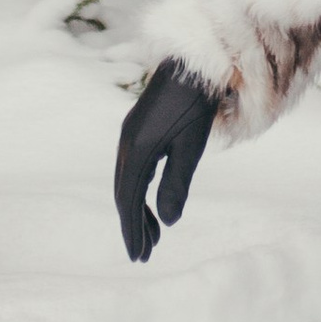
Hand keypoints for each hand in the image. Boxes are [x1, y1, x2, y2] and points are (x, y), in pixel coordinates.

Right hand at [114, 60, 218, 264]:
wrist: (193, 64)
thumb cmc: (195, 105)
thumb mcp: (191, 147)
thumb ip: (176, 184)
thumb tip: (168, 223)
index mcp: (136, 149)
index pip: (129, 200)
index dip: (133, 231)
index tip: (139, 256)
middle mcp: (127, 143)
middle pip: (124, 194)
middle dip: (133, 225)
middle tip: (144, 255)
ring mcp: (130, 135)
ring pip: (127, 182)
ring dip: (137, 210)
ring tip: (154, 235)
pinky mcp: (138, 130)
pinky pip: (133, 169)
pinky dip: (140, 191)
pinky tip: (152, 202)